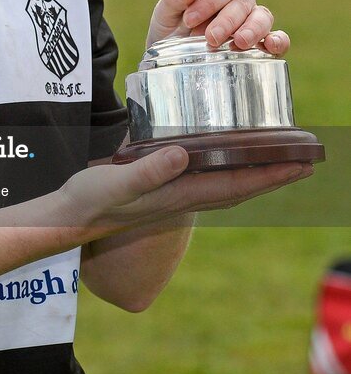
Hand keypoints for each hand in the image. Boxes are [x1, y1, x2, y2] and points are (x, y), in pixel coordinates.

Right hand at [60, 146, 311, 235]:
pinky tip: (221, 156)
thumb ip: (147, 172)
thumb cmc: (90, 201)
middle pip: (240, 186)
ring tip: (275, 159)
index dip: (270, 174)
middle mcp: (182, 196)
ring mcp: (172, 194)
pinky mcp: (161, 187)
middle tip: (304, 160)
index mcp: (178, 194)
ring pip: (225, 183)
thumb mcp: (115, 182)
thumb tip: (182, 154)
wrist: (69, 218)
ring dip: (254, 173)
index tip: (301, 163)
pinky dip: (225, 167)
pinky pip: (205, 177)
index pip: (235, 183)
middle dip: (273, 175)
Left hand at [145, 0, 289, 54]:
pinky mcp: (260, 41)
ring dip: (251, 28)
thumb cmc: (170, 28)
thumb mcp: (164, 13)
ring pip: (261, 14)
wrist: (171, 58)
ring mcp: (251, 17)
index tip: (190, 17)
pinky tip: (270, 46)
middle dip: (227, 18)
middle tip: (209, 38)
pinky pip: (279, 36)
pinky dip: (279, 40)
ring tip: (238, 43)